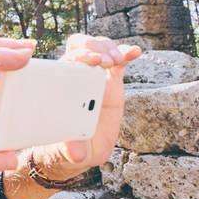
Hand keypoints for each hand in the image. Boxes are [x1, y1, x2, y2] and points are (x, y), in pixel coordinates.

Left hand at [27, 34, 141, 180]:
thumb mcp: (69, 151)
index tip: (93, 61)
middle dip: (95, 48)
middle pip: (83, 46)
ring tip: (119, 60)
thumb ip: (71, 149)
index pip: (67, 61)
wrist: (81, 149)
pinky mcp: (112, 80)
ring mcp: (95, 76)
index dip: (80, 56)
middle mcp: (77, 76)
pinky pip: (119, 61)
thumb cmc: (68, 148)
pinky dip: (126, 53)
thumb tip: (75, 152)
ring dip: (111, 49)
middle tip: (107, 62)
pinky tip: (135, 51)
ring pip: (101, 49)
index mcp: (63, 87)